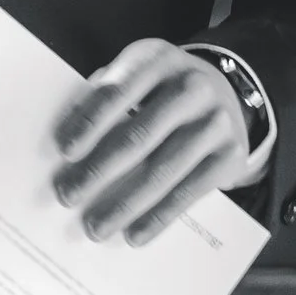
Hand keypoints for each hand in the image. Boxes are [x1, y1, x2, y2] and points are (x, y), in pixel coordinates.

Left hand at [53, 39, 253, 245]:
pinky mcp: (232, 154)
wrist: (226, 94)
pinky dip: (159, 217)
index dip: (89, 123)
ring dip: (124, 204)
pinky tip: (135, 234)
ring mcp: (216, 121)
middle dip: (98, 171)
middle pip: (137, 136)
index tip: (64, 152)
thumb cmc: (158, 92)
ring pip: (163, 171)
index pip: (116, 92)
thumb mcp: (134, 80)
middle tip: (67, 196)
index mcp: (156, 60)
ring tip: (95, 227)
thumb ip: (102, 101)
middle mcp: (191, 86)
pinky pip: (190, 192)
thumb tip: (64, 152)